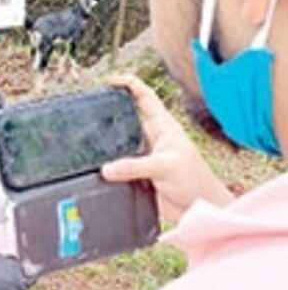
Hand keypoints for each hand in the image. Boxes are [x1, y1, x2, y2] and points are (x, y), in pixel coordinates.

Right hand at [100, 75, 234, 223]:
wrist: (201, 208)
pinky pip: (119, 162)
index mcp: (164, 126)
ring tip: (87, 132)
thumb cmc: (195, 182)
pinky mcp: (140, 173)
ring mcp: (145, 155)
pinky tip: (95, 163)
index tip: (110, 81)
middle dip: (112, 107)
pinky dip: (107, 162)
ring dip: (108, 137)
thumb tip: (106, 169)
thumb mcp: (165, 167)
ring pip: (121, 139)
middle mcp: (153, 137)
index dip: (129, 84)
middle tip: (91, 105)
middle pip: (128, 115)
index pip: (145, 96)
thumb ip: (134, 166)